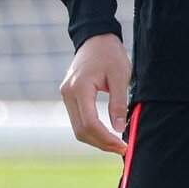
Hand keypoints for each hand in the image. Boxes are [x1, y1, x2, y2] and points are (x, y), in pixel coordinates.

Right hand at [60, 33, 131, 153]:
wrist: (95, 38)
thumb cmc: (110, 54)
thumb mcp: (120, 76)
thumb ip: (119, 103)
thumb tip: (119, 129)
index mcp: (80, 87)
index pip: (90, 122)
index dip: (106, 138)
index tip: (123, 145)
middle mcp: (68, 93)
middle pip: (81, 130)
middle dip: (101, 143)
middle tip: (122, 149)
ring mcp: (66, 95)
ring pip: (78, 128)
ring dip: (96, 140)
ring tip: (116, 144)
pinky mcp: (69, 97)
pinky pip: (78, 120)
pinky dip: (91, 131)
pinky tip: (107, 134)